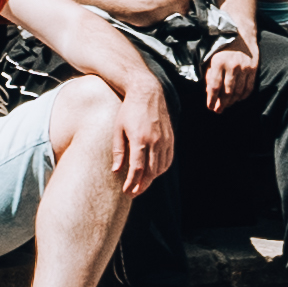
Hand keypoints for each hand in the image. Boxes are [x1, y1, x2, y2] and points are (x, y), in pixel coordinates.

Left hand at [96, 75, 178, 195]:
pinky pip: (168, 160)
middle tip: (132, 194)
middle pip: (150, 172)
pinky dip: (161, 169)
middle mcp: (155, 141)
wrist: (147, 93)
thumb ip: (118, 151)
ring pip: (160, 168)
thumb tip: (117, 171)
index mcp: (140, 139)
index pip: (137, 169)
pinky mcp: (170, 138)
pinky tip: (153, 173)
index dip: (132, 183)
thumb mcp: (118, 129)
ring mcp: (165, 140)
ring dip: (151, 179)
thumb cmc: (128, 110)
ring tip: (140, 184)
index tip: (126, 192)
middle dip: (141, 186)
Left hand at [204, 27, 258, 108]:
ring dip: (232, 101)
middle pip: (227, 92)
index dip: (211, 99)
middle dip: (221, 104)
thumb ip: (209, 73)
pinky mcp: (253, 68)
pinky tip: (238, 99)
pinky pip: (249, 87)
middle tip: (218, 110)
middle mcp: (232, 65)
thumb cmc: (222, 45)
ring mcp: (244, 67)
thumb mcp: (210, 56)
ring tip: (227, 105)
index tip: (210, 107)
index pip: (214, 86)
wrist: (241, 31)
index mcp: (218, 61)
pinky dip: (243, 96)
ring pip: (238, 91)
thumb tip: (209, 92)